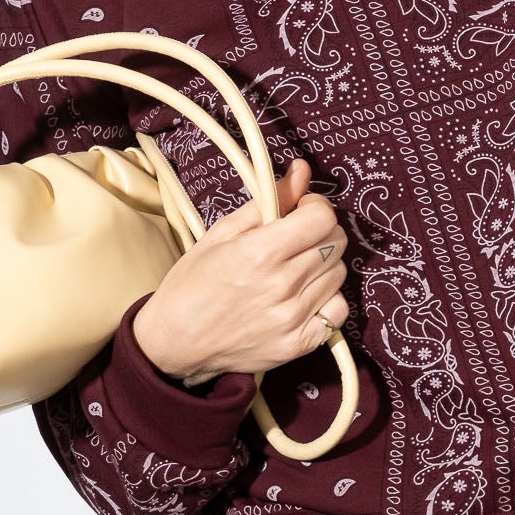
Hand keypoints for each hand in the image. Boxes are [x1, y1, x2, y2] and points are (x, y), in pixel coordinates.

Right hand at [133, 157, 350, 383]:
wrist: (175, 342)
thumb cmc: (193, 283)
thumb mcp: (222, 232)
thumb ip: (269, 200)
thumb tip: (302, 170)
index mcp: (260, 252)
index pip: (322, 217)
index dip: (315, 207)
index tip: (300, 211)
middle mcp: (282, 285)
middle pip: (335, 243)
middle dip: (321, 232)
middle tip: (297, 238)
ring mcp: (293, 317)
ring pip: (339, 274)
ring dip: (323, 265)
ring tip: (294, 269)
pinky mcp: (300, 344)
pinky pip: (337, 311)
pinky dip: (327, 300)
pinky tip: (304, 298)